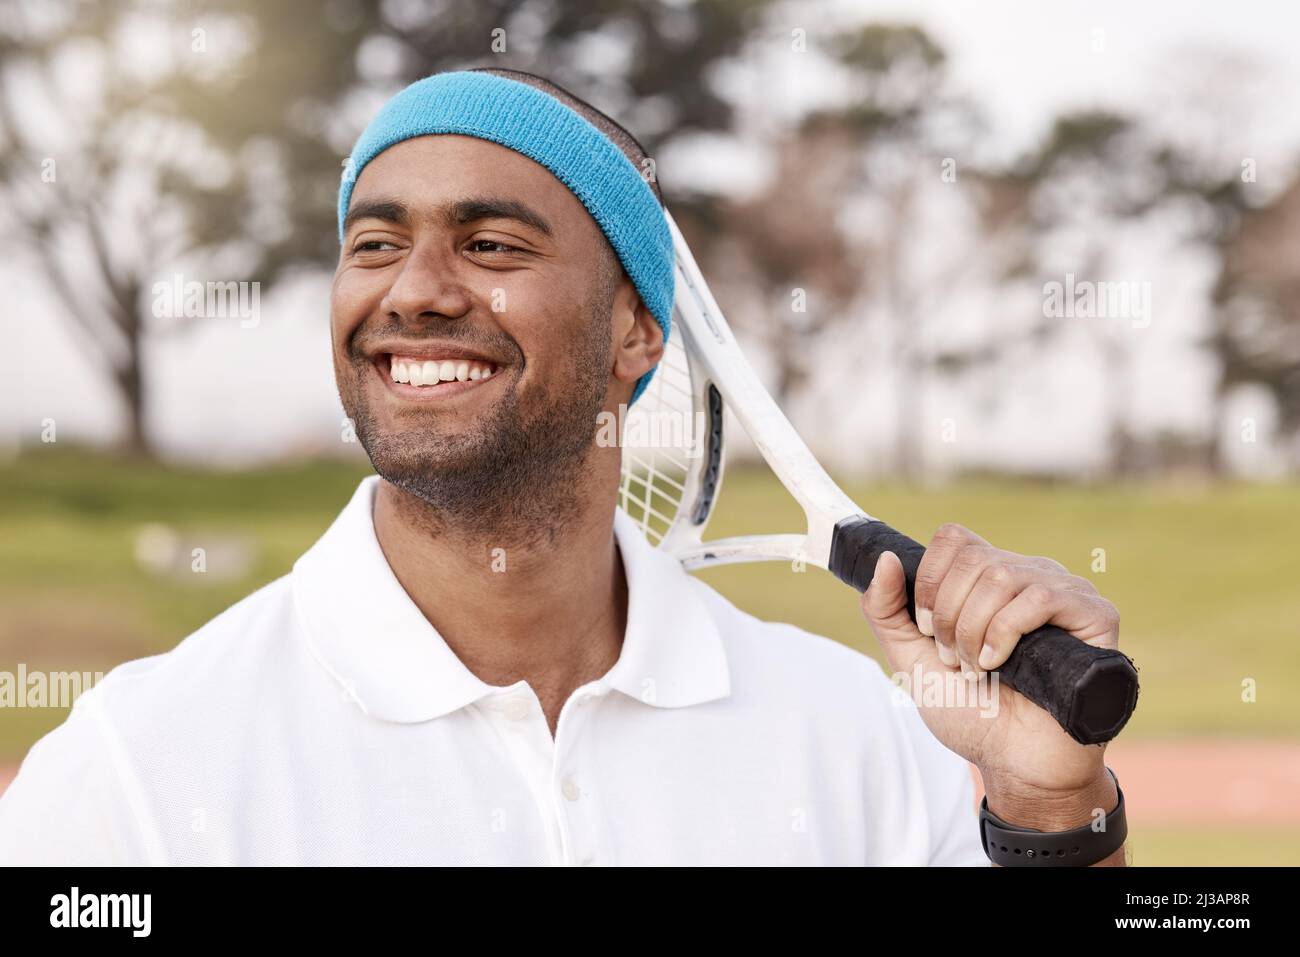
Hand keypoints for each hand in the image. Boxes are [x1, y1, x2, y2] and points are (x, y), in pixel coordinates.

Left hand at [860, 523, 1122, 826]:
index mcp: (990, 577)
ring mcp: (1066, 592)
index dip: (931, 580)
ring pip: (1002, 576)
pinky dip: (1006, 633)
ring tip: (981, 669)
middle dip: (949, 616)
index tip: (927, 629)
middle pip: (973, 559)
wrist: (1013, 763)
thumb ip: (885, 609)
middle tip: (956, 659)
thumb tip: (888, 558)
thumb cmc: (970, 713)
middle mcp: (1030, 574)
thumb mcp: (910, 659)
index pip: (955, 538)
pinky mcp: (1095, 615)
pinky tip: (1003, 665)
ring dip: (975, 631)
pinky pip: (1041, 597)